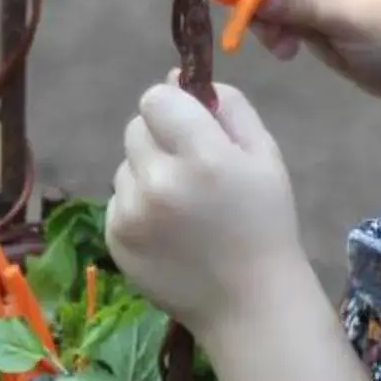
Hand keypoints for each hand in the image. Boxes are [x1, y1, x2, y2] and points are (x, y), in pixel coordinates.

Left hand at [106, 80, 307, 332]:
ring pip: (124, 164)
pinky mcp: (115, 238)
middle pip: (135, 127)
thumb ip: (228, 106)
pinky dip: (137, 206)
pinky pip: (118, 199)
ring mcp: (132, 213)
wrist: (249, 303)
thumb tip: (178, 77)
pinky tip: (168, 229)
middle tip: (190, 170)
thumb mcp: (265, 155)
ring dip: (147, 173)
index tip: (190, 127)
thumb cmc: (265, 223)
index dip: (174, 108)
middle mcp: (159, 181)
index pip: (156, 98)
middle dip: (159, 138)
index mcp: (202, 156)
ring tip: (182, 205)